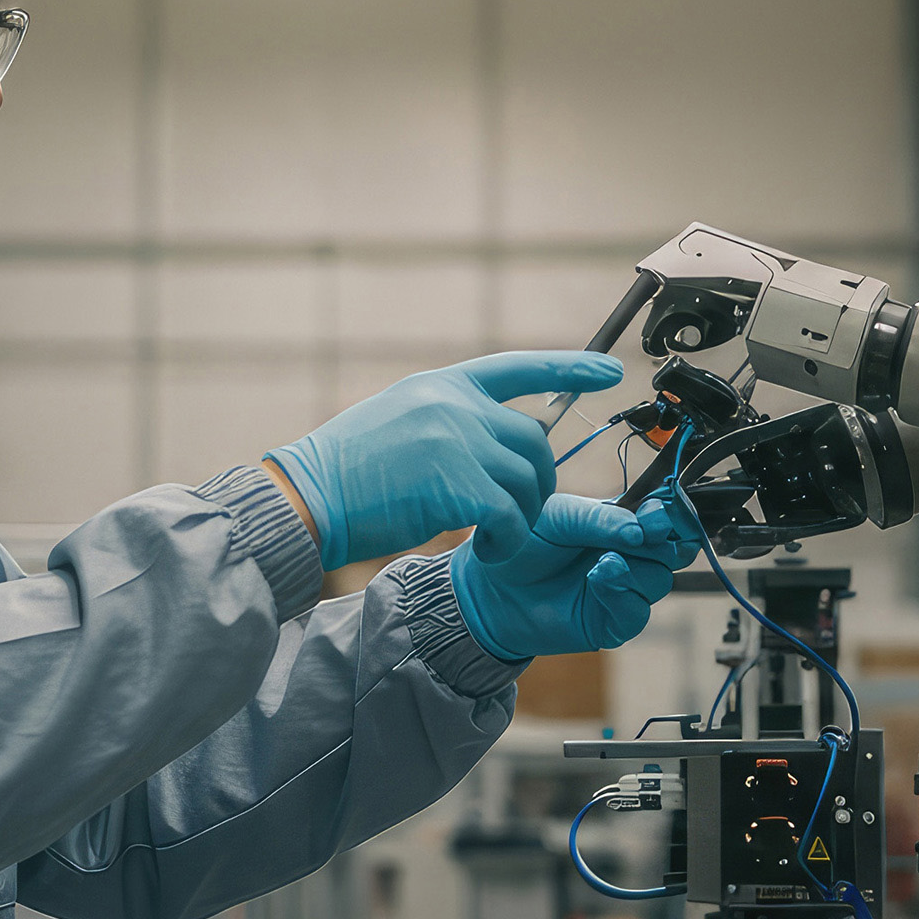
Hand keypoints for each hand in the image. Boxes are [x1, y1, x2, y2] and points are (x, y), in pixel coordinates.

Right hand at [265, 352, 622, 572]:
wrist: (310, 498)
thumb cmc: (346, 471)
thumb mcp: (399, 419)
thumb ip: (447, 420)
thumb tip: (491, 438)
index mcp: (442, 385)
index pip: (518, 366)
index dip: (568, 367)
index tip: (609, 369)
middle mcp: (456, 405)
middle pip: (533, 439)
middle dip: (540, 479)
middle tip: (523, 511)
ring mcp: (459, 442)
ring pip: (528, 482)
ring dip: (522, 517)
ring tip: (496, 538)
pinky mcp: (459, 486)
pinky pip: (511, 517)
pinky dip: (508, 542)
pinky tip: (487, 552)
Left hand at [449, 492, 697, 660]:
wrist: (489, 586)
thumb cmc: (522, 543)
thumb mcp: (561, 515)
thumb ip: (602, 519)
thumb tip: (641, 531)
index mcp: (622, 523)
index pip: (667, 519)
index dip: (673, 514)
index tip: (658, 513)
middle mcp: (629, 556)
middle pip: (676, 550)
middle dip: (664, 542)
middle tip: (645, 534)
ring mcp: (623, 590)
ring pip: (660, 580)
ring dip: (638, 568)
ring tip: (602, 562)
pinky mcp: (611, 623)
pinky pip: (637, 612)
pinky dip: (623, 595)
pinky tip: (598, 580)